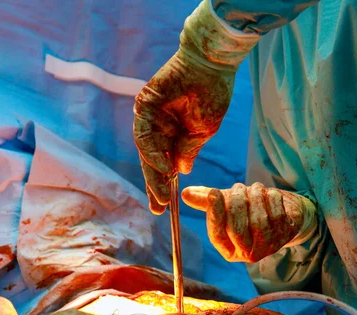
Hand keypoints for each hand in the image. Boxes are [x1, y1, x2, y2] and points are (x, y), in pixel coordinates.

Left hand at [133, 1, 259, 214]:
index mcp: (174, 134)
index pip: (165, 163)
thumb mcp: (203, 130)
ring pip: (146, 152)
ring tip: (160, 195)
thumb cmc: (212, 95)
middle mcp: (159, 127)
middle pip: (152, 161)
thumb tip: (180, 171)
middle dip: (155, 185)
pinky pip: (144, 135)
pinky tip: (163, 167)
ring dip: (153, 174)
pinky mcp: (144, 105)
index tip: (164, 206)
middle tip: (157, 207)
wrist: (212, 64)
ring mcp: (150, 117)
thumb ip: (189, 150)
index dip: (163, 184)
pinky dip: (152, 153)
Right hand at [182, 183, 317, 261]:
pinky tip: (269, 193)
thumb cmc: (249, 210)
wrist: (284, 212)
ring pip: (257, 222)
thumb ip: (206, 201)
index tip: (214, 192)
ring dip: (254, 198)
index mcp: (228, 249)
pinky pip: (276, 215)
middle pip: (237, 230)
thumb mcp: (226, 204)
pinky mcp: (284, 236)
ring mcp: (267, 247)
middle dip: (236, 204)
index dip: (215, 214)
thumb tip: (185, 194)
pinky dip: (271, 199)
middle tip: (237, 187)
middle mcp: (247, 254)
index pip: (217, 235)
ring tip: (253, 187)